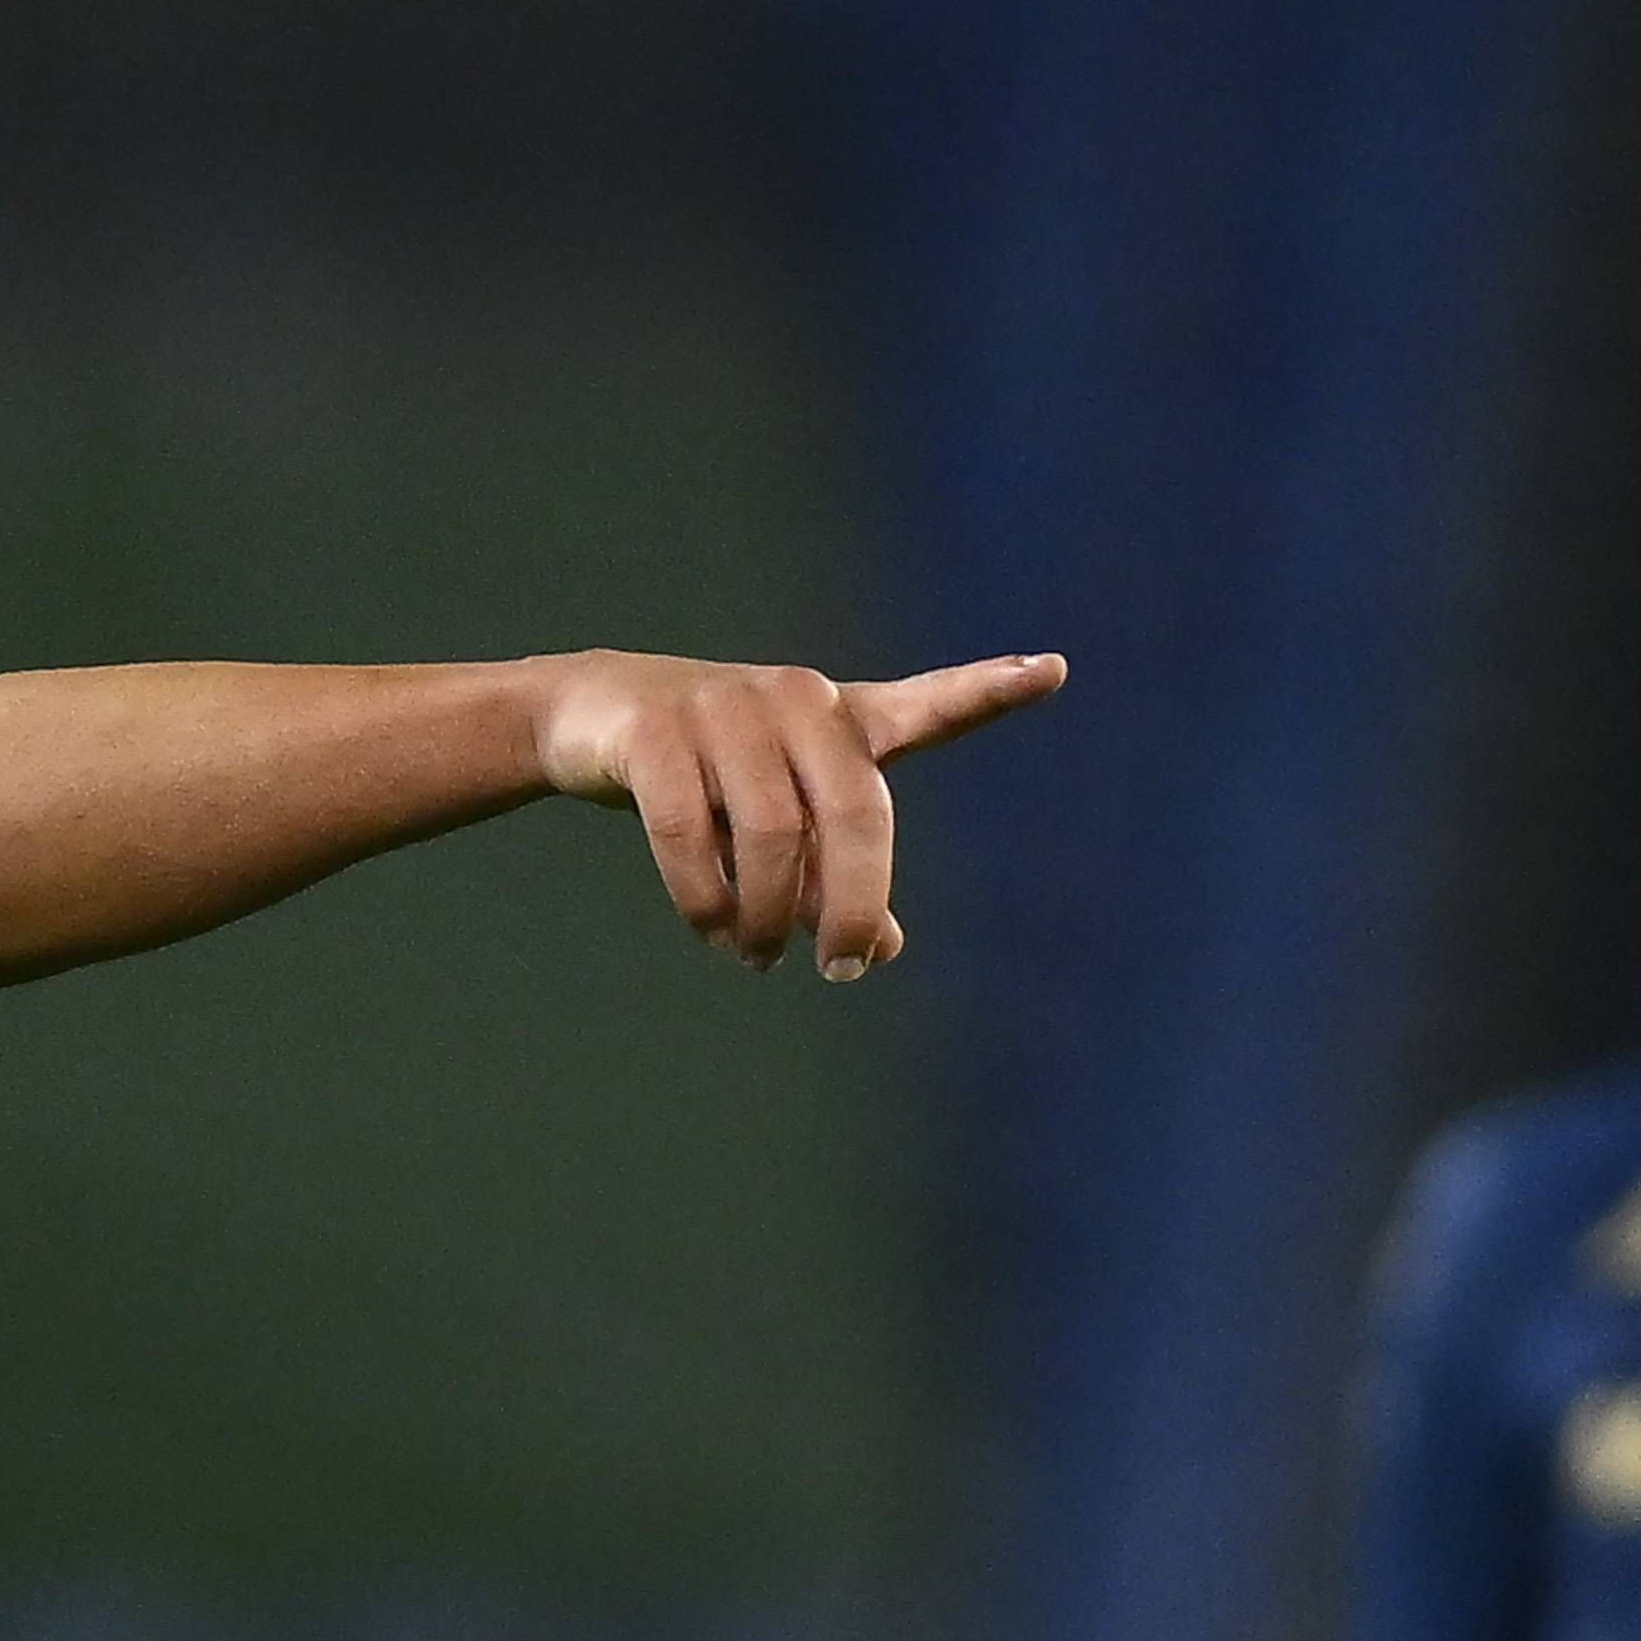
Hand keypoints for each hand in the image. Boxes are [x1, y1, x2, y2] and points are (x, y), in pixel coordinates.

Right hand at [531, 650, 1066, 978]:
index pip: (924, 707)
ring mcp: (722, 708)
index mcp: (839, 719)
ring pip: (770, 833)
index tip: (1052, 672)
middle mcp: (795, 700)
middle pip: (853, 810)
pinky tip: (714, 930)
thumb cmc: (706, 772)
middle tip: (845, 967)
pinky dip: (705, 898)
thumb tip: (881, 949)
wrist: (587, 715)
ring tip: (758, 955)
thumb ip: (834, 878)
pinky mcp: (654, 732)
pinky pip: (690, 833)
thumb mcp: (778, 822)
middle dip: (855, 901)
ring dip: (769, 913)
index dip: (986, 691)